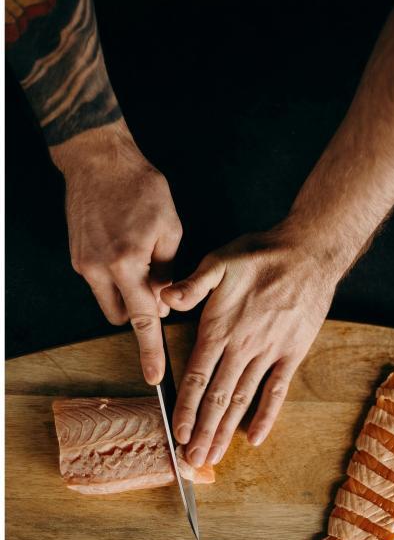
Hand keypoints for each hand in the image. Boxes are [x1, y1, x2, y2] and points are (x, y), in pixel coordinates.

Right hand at [50, 120, 182, 384]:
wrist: (100, 162)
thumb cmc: (141, 189)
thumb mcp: (170, 228)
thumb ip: (167, 272)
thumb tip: (163, 300)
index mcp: (128, 263)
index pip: (143, 319)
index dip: (150, 350)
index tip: (155, 377)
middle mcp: (101, 270)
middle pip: (122, 316)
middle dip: (139, 312)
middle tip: (155, 288)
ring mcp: (84, 264)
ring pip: (108, 302)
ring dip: (126, 295)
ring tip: (138, 262)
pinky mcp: (77, 257)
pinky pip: (99, 282)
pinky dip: (115, 278)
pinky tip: (124, 249)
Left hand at [161, 227, 339, 466]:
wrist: (308, 254)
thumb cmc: (260, 255)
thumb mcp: (219, 260)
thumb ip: (192, 284)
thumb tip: (165, 298)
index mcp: (219, 328)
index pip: (196, 377)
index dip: (185, 408)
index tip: (178, 435)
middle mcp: (242, 347)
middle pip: (217, 398)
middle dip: (203, 431)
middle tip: (193, 461)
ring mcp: (269, 353)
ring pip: (243, 400)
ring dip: (227, 430)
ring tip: (215, 456)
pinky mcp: (292, 353)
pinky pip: (278, 391)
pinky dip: (267, 415)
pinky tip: (256, 437)